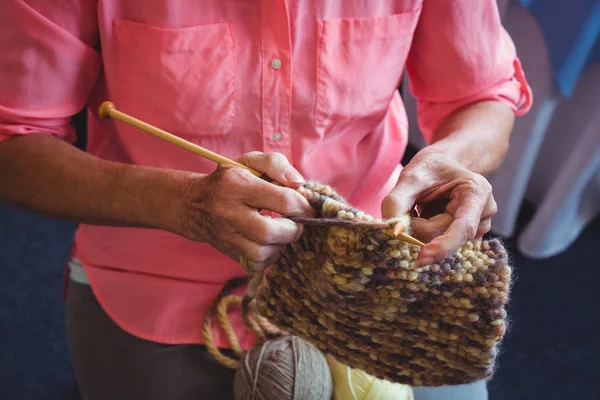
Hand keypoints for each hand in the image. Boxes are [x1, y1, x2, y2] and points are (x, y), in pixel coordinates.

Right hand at [179, 152, 313, 271]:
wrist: (195, 205)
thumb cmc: (229, 181)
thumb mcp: (249, 162)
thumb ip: (276, 164)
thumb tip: (298, 183)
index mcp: (236, 186)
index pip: (281, 200)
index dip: (302, 205)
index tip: (306, 206)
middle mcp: (228, 212)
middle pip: (269, 232)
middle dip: (293, 230)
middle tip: (297, 223)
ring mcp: (227, 236)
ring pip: (262, 253)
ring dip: (281, 245)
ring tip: (282, 232)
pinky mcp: (229, 252)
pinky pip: (256, 264)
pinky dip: (270, 256)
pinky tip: (270, 243)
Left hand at [381, 150, 497, 265]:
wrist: (441, 167)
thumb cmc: (430, 169)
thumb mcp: (411, 176)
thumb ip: (397, 200)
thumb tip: (392, 229)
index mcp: (476, 192)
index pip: (463, 228)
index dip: (442, 246)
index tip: (421, 258)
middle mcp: (482, 213)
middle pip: (444, 235)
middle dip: (419, 226)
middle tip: (409, 206)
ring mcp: (477, 229)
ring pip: (439, 241)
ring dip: (421, 228)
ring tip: (423, 206)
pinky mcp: (466, 239)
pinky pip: (439, 243)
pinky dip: (425, 232)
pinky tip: (428, 216)